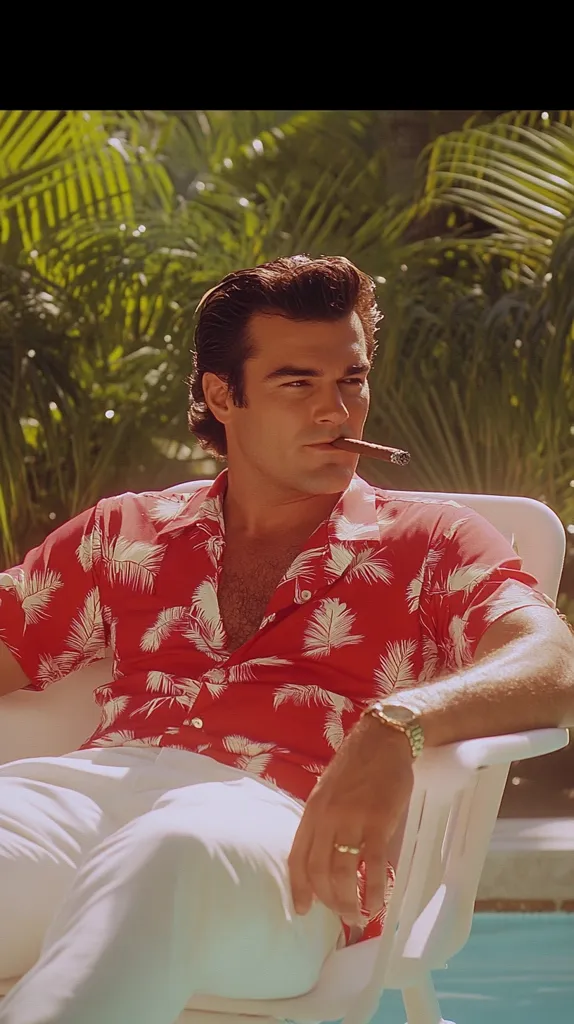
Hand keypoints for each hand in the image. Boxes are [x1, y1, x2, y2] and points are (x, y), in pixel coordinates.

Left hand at [288, 715, 413, 925]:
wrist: (383, 740)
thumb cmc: (357, 766)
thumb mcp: (328, 791)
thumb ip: (324, 821)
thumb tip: (325, 856)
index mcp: (312, 811)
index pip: (297, 857)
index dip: (298, 887)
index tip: (303, 910)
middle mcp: (327, 818)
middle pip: (318, 870)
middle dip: (328, 899)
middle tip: (340, 915)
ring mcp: (352, 820)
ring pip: (343, 871)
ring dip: (349, 900)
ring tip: (358, 916)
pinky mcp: (378, 822)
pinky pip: (373, 865)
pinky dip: (374, 889)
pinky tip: (377, 903)